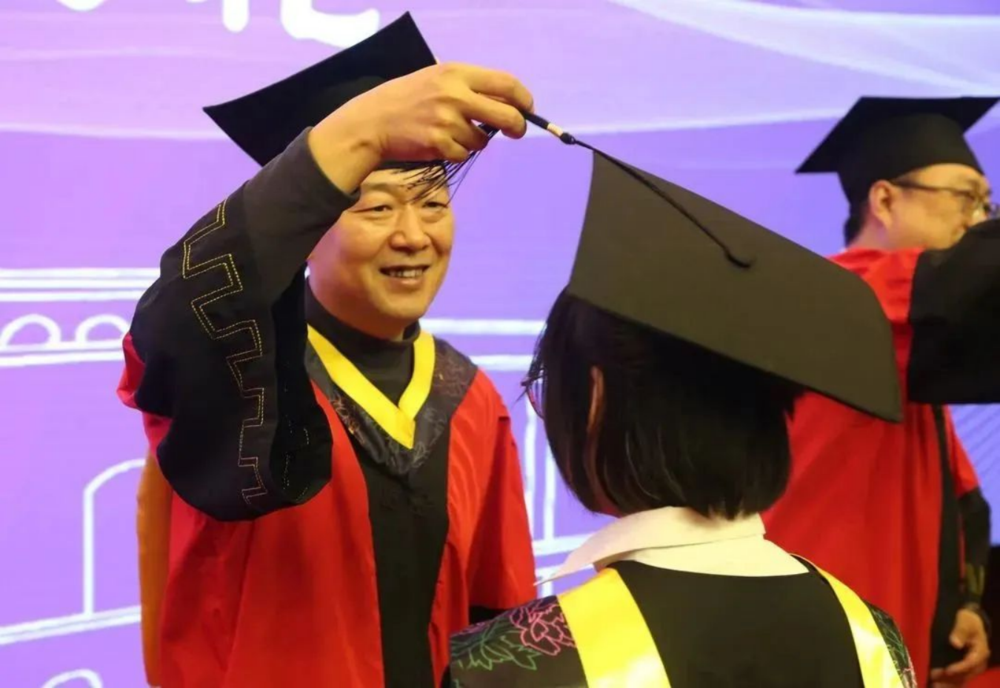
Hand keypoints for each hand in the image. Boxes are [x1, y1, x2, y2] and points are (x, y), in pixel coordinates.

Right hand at [309, 63, 532, 190]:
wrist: (373, 121)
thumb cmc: (408, 99)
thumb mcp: (436, 79)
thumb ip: (469, 87)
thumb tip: (507, 103)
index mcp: (457, 73)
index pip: (506, 83)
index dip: (523, 99)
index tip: (527, 108)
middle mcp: (456, 95)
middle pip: (506, 115)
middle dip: (517, 126)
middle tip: (515, 131)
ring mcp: (448, 121)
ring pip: (483, 140)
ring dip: (474, 140)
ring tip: (451, 132)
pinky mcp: (440, 143)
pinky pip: (464, 154)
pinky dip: (456, 152)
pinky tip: (438, 143)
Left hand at [930, 608, 989, 686]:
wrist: (970, 622)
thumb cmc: (967, 621)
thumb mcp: (965, 621)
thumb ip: (960, 631)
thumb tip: (955, 642)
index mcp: (980, 652)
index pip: (970, 663)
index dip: (959, 668)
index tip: (947, 670)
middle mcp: (978, 663)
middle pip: (966, 675)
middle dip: (951, 679)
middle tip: (935, 680)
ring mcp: (972, 667)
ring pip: (962, 679)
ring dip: (949, 684)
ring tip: (934, 685)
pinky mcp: (965, 668)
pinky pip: (959, 678)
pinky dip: (949, 682)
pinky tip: (936, 684)